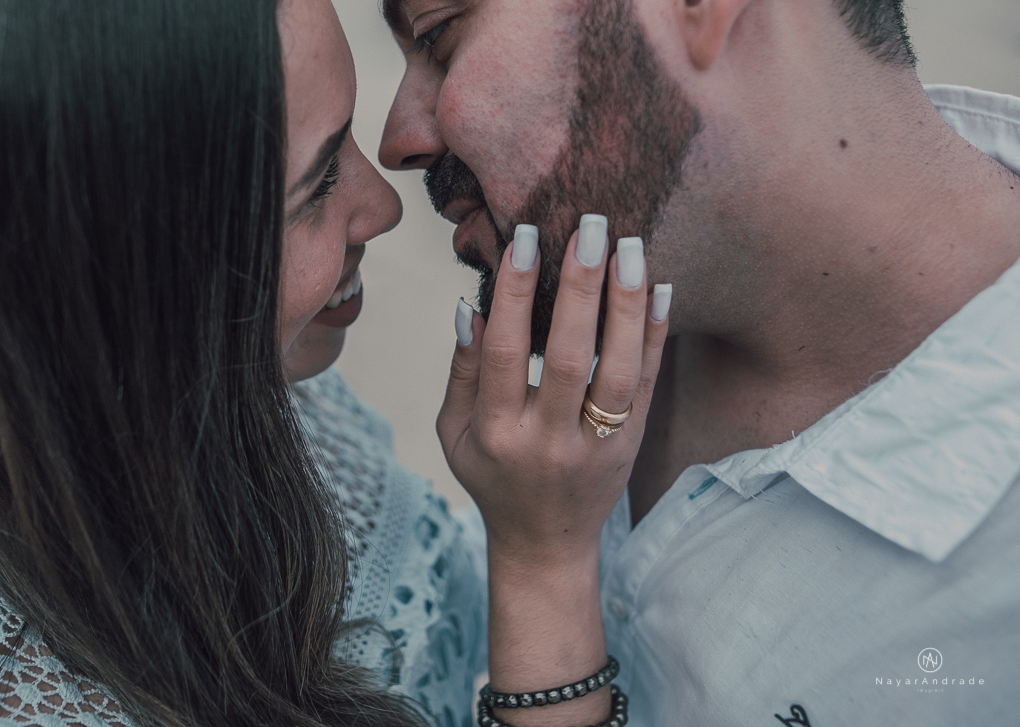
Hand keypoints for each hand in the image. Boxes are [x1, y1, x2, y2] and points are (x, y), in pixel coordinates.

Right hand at [439, 215, 670, 563]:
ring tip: (631, 246)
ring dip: (627, 305)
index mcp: (497, 433)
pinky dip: (656, 335)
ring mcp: (597, 446)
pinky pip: (649, 386)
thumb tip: (471, 307)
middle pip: (571, 357)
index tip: (525, 237)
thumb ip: (462, 371)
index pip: (508, 353)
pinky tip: (660, 286)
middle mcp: (550, 440)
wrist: (546, 542)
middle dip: (581, 287)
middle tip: (590, 226)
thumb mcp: (454, 432)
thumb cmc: (492, 475)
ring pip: (620, 371)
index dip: (516, 294)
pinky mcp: (631, 445)